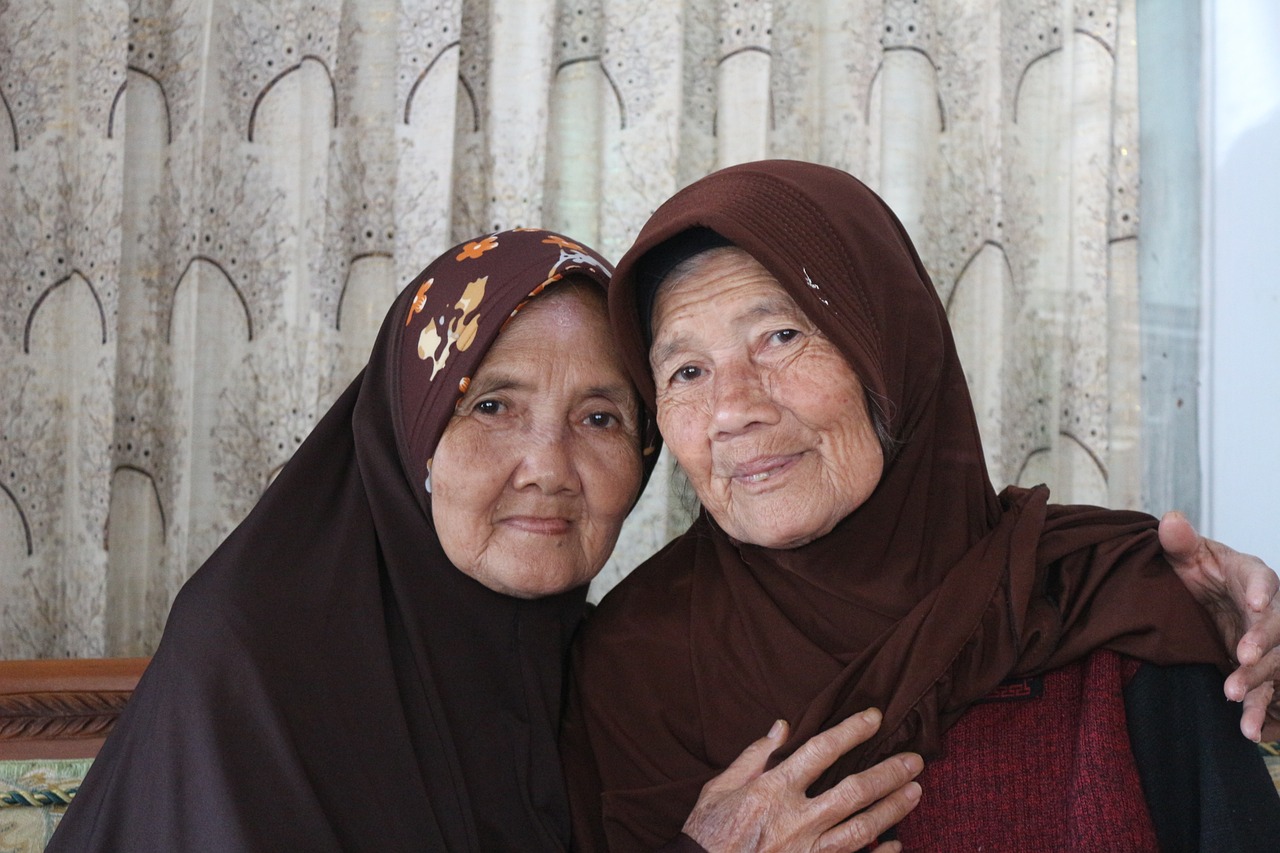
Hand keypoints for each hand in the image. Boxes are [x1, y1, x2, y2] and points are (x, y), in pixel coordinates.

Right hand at [681, 709, 922, 852]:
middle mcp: (796, 819)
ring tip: (916, 793)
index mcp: (773, 790)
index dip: (851, 731)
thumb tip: (782, 726)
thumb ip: (755, 756)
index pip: (821, 751)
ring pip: (863, 827)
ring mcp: (808, 850)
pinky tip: (898, 844)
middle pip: (855, 791)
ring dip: (893, 809)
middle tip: (915, 760)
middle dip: (889, 773)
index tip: (875, 718)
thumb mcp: (720, 787)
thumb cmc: (708, 831)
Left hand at [1159, 511, 1279, 740]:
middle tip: (1242, 656)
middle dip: (1262, 641)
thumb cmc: (1198, 571)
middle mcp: (1267, 608)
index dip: (1260, 590)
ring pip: (1274, 662)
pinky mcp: (1260, 667)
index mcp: (1250, 574)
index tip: (1254, 602)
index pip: (1261, 578)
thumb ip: (1178, 541)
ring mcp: (1267, 640)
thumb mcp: (1184, 555)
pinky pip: (1266, 689)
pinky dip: (1259, 709)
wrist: (1202, 598)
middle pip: (1275, 624)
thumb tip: (1170, 520)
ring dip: (1257, 680)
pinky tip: (1249, 731)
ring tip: (1234, 697)